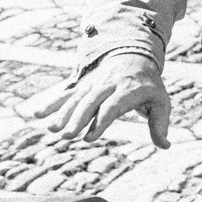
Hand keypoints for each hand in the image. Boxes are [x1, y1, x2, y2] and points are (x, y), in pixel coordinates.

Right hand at [32, 52, 171, 147]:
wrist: (135, 55)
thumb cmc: (149, 85)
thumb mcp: (161, 102)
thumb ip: (160, 124)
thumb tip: (165, 146)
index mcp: (129, 90)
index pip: (113, 107)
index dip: (100, 122)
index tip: (89, 138)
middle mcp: (108, 85)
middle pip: (91, 102)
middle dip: (78, 119)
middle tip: (67, 136)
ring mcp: (93, 83)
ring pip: (76, 98)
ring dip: (63, 113)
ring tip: (52, 129)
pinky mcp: (83, 84)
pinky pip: (66, 93)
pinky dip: (51, 103)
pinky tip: (37, 114)